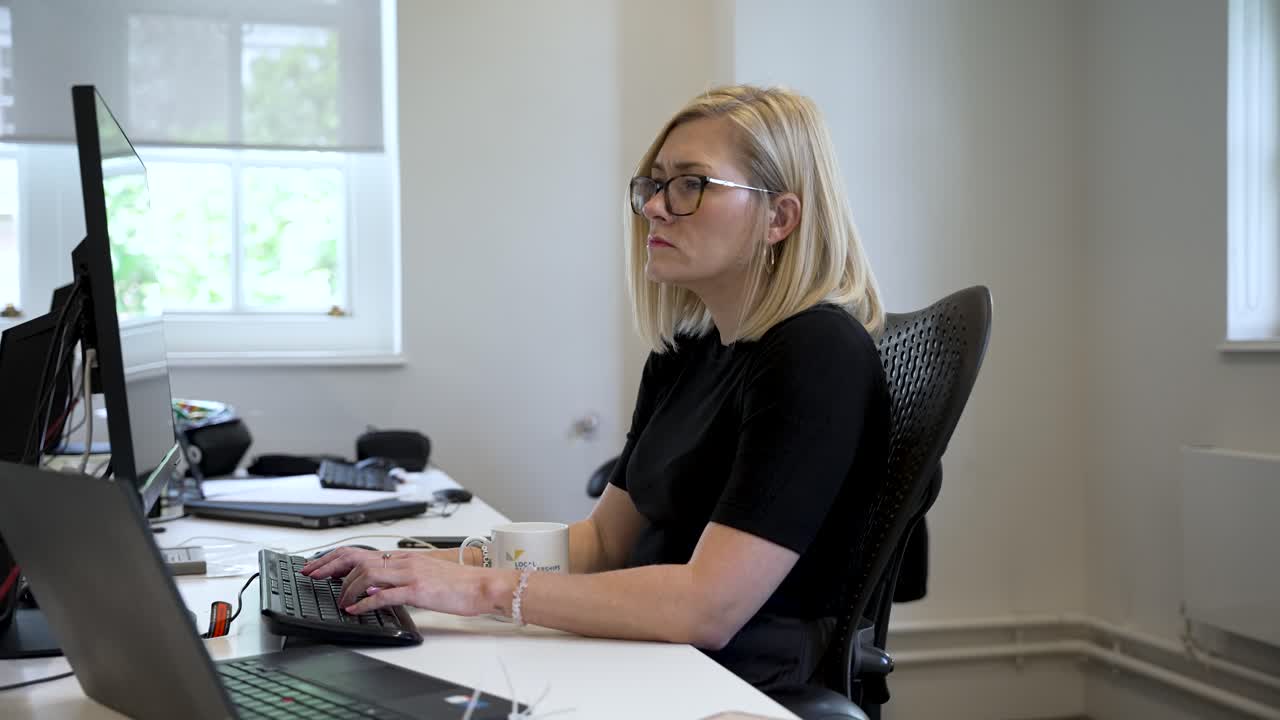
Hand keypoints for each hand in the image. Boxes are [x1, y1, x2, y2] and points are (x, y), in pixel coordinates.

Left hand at [305, 546, 514, 616]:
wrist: (481, 585)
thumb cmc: (457, 583)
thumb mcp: (423, 576)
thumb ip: (398, 579)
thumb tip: (375, 589)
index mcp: (402, 557)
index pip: (360, 552)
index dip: (333, 558)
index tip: (316, 566)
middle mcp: (403, 561)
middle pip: (356, 558)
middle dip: (328, 566)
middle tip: (311, 575)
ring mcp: (410, 574)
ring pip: (367, 574)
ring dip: (346, 588)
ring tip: (340, 601)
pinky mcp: (418, 590)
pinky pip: (385, 595)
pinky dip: (365, 602)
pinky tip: (355, 610)